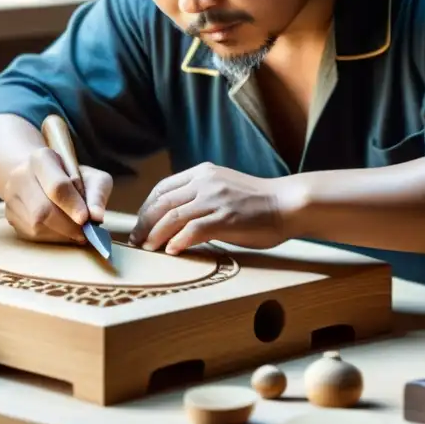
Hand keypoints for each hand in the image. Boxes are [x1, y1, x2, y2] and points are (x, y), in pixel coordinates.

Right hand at [3, 147, 112, 243]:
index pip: (57, 186)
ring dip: (61, 234)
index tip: (87, 219)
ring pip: (36, 225)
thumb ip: (96, 194)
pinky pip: (31, 234)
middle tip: (86, 233)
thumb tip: (97, 217)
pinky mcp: (10, 215)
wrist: (39, 176)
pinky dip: (52, 238)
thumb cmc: (71, 177)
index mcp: (42, 159)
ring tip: (77, 233)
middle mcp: (20, 176)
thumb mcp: (91, 177)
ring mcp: (11, 197)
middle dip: (68, 226)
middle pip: (43, 210)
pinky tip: (63, 233)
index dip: (73, 205)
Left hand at [129, 162, 297, 254]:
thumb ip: (201, 195)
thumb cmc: (258, 201)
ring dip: (156, 235)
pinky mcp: (225, 218)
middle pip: (162, 202)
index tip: (140, 224)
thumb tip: (176, 216)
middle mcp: (206, 182)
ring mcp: (215, 200)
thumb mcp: (224, 187)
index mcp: (203, 172)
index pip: (163, 188)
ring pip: (172, 216)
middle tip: (137, 240)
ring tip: (149, 248)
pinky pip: (192, 230)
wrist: (287, 203)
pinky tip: (172, 251)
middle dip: (145, 223)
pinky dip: (178, 242)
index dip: (146, 207)